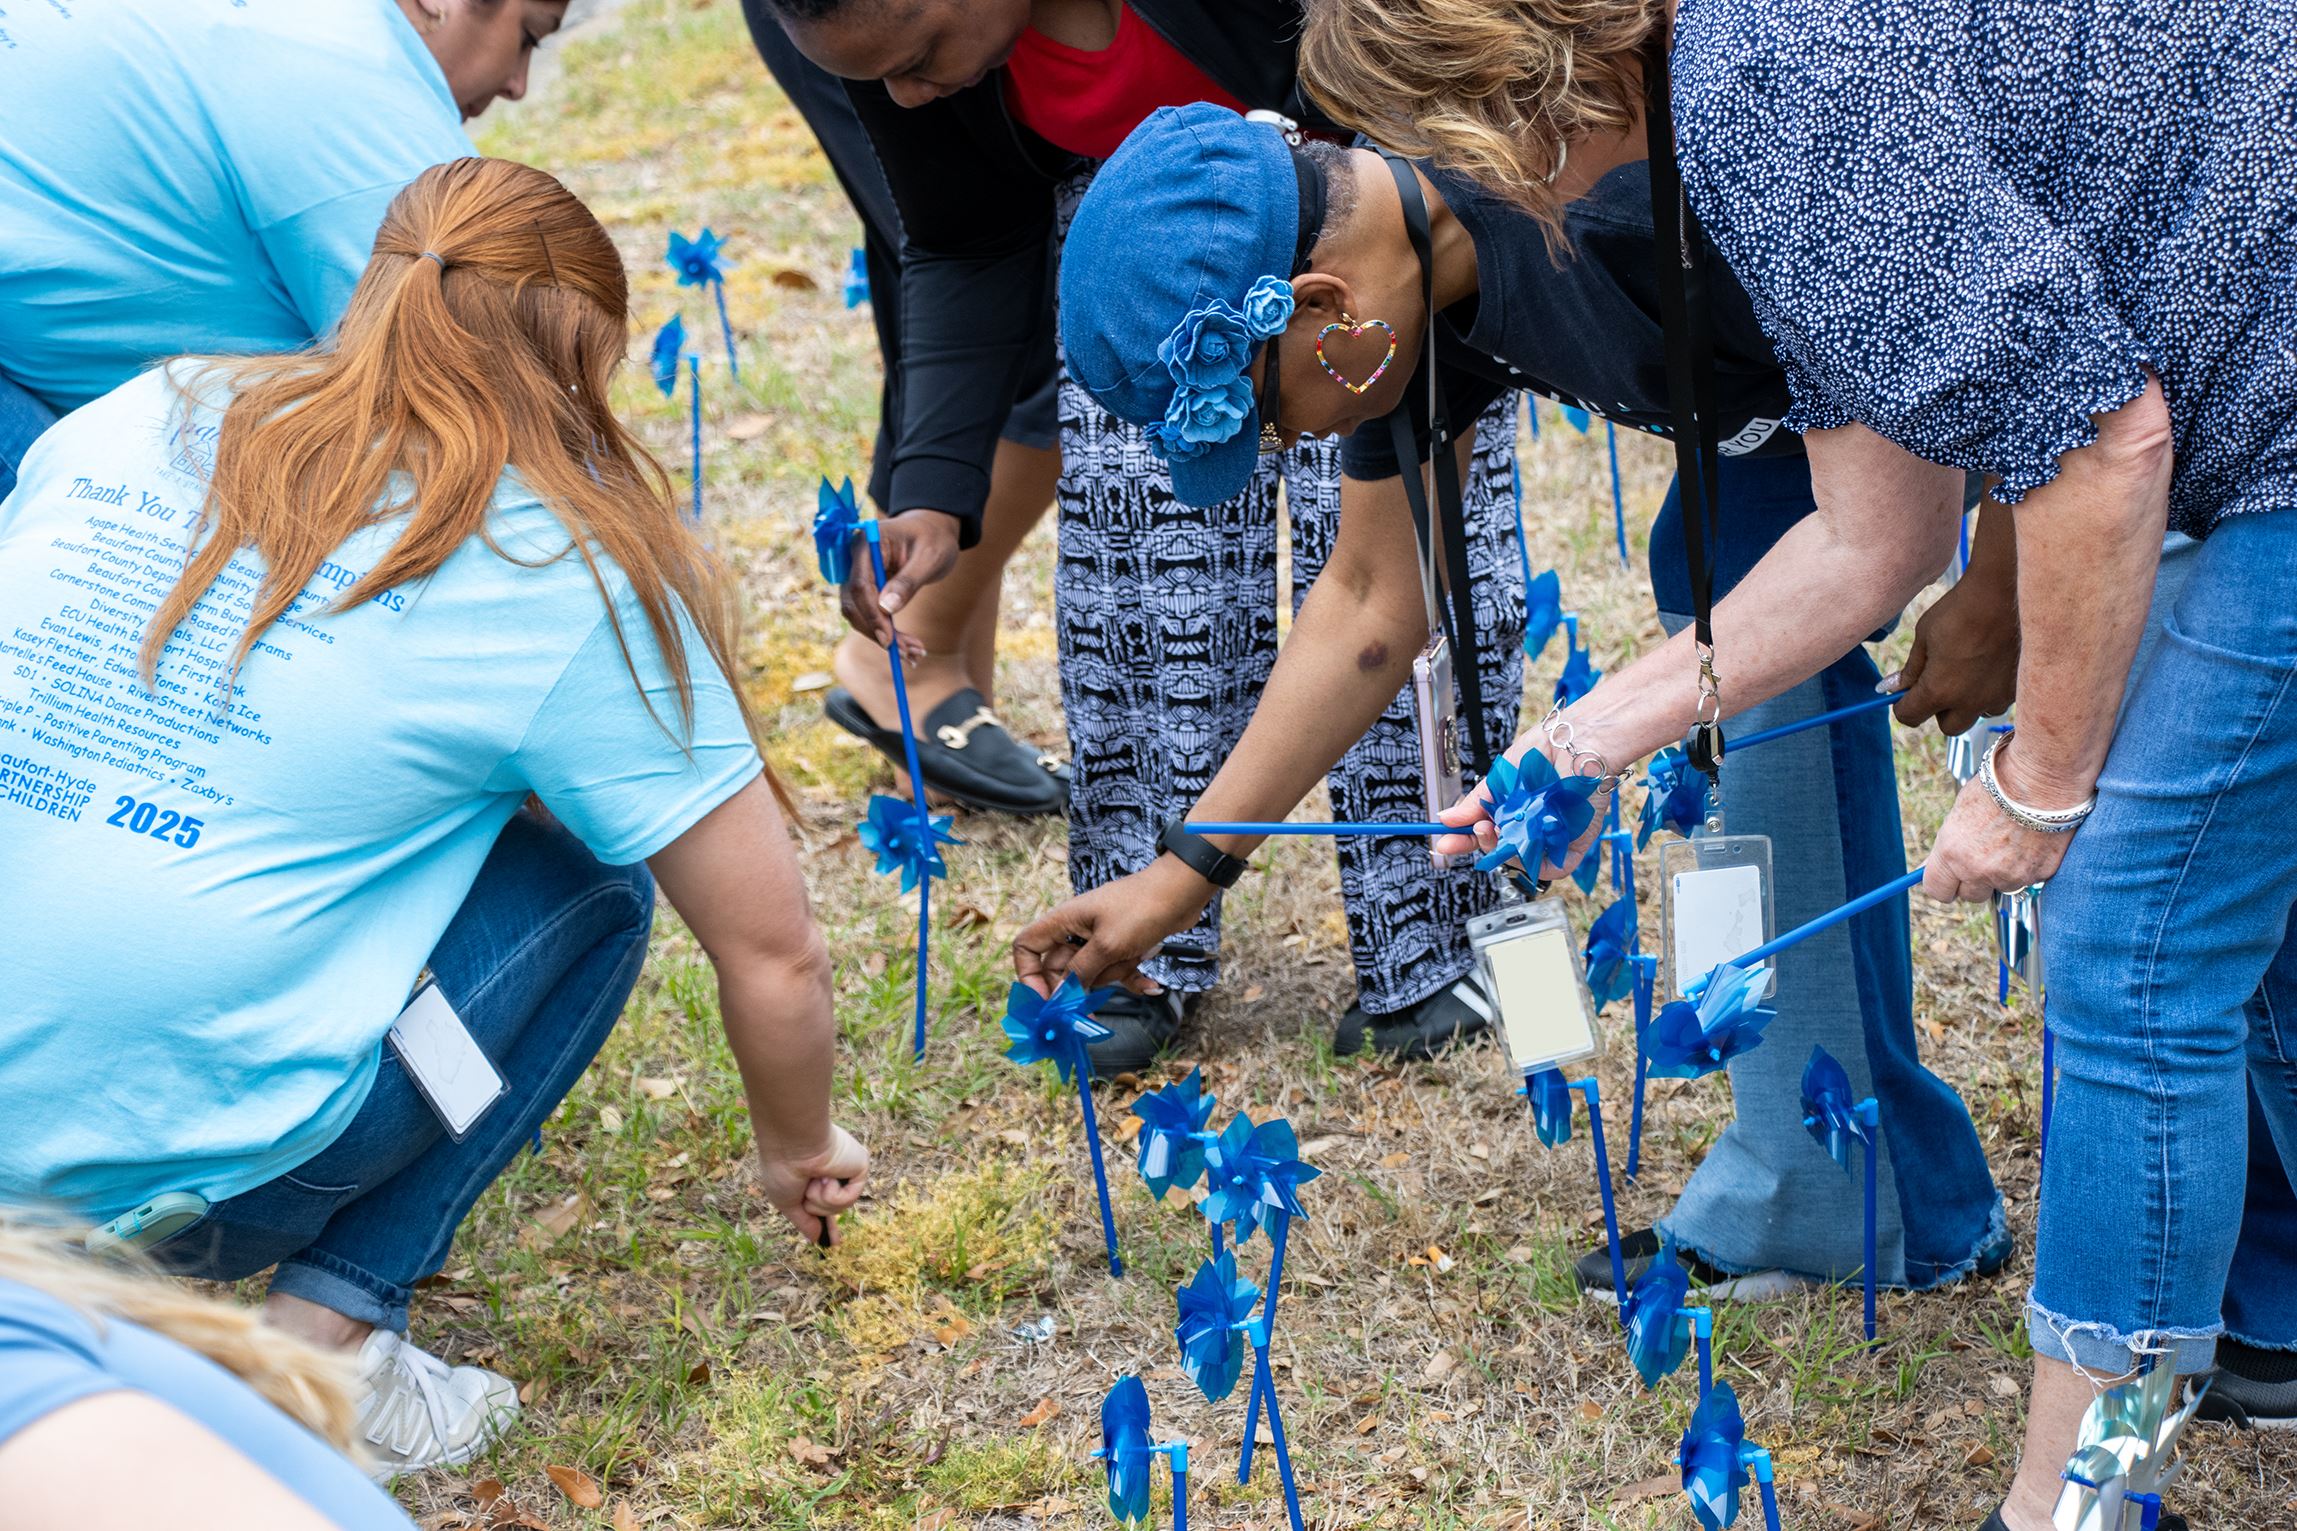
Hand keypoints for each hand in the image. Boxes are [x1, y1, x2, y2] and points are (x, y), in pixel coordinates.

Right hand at [756, 1124, 868, 1246]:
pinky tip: (825, 1177)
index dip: (829, 1223)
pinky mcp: (860, 1166)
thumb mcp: (787, 1202)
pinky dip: (832, 1194)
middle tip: (804, 1187)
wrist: (791, 1146)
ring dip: (820, 1201)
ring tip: (812, 1180)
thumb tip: (815, 1239)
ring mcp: (847, 1169)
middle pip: (832, 1210)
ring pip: (839, 1207)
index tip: (835, 1243)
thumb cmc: (782, 1169)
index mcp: (815, 1176)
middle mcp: (833, 1171)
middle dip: (816, 1207)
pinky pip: (849, 1198)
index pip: (827, 1204)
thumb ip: (804, 1221)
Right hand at [841, 510, 961, 646]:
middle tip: (907, 654)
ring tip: (914, 654)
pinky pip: (870, 614)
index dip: (872, 614)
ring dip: (882, 637)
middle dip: (878, 632)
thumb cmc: (933, 538)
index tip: (889, 639)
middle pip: (854, 604)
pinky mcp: (867, 588)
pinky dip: (886, 632)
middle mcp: (856, 560)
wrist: (932, 531)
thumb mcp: (929, 557)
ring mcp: (859, 575)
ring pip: (860, 614)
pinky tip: (908, 647)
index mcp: (867, 545)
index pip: (859, 585)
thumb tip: (886, 608)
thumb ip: (908, 581)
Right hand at [1011, 857, 1213, 996]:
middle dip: (1078, 986)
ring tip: (1132, 959)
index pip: (1026, 947)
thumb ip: (1080, 973)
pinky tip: (1151, 984)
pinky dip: (1132, 978)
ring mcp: (1099, 939)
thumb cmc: (1141, 910)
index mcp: (1063, 921)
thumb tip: (1058, 997)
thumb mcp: (1107, 945)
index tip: (1044, 1001)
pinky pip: (1116, 971)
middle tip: (1090, 1009)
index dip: (1028, 975)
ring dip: (1113, 976)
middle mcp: (1076, 930)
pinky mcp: (1120, 946)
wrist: (1183, 893)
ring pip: (1091, 973)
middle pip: (1059, 968)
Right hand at [1430, 732, 1612, 880]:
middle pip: (1499, 850)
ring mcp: (1550, 836)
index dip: (1462, 840)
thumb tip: (1447, 818)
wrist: (1577, 744)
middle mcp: (1529, 825)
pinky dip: (1539, 860)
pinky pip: (1554, 867)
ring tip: (1507, 827)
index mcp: (1511, 809)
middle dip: (1483, 843)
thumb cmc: (1543, 752)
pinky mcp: (1573, 843)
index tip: (1443, 842)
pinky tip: (1530, 839)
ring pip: (1522, 861)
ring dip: (1508, 849)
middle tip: (1480, 827)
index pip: (1483, 832)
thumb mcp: (1499, 779)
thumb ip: (1475, 803)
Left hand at [1890, 572, 2019, 734]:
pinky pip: (1999, 701)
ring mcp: (1997, 696)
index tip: (1905, 693)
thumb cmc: (1960, 610)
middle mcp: (1970, 702)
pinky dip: (1990, 691)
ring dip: (1968, 703)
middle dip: (1939, 709)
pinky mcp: (2019, 688)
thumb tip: (1891, 688)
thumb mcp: (1925, 636)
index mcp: (1939, 690)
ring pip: (1978, 715)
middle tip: (1939, 681)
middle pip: (1948, 726)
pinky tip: (1989, 665)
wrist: (2007, 593)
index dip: (1903, 705)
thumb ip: (1911, 668)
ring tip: (1968, 671)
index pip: (1910, 717)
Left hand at [1921, 768, 2076, 902]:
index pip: (1937, 890)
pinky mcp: (2040, 874)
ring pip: (2003, 887)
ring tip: (2013, 841)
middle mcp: (1979, 870)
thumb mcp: (1960, 813)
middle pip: (1971, 895)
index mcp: (1952, 853)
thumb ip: (1949, 846)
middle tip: (1984, 857)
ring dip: (2005, 873)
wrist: (2041, 778)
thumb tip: (1929, 866)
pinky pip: (2030, 879)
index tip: (1950, 880)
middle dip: (1975, 881)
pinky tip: (2033, 840)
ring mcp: (2012, 876)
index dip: (1945, 885)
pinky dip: (2030, 866)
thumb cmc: (1999, 787)